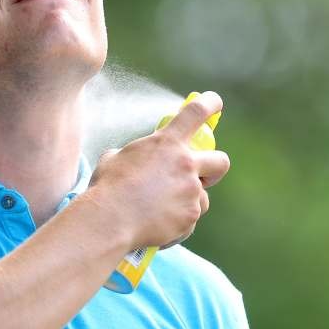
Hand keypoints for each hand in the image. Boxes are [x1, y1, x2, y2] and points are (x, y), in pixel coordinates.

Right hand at [86, 92, 230, 250]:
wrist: (108, 220)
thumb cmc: (107, 188)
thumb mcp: (115, 159)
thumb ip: (134, 153)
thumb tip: (133, 156)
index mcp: (166, 143)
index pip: (196, 112)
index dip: (210, 103)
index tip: (216, 103)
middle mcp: (185, 164)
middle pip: (220, 161)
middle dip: (214, 168)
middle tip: (202, 176)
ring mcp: (191, 192)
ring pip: (202, 197)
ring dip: (188, 202)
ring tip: (160, 210)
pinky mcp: (190, 217)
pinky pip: (190, 220)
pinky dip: (177, 224)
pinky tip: (156, 225)